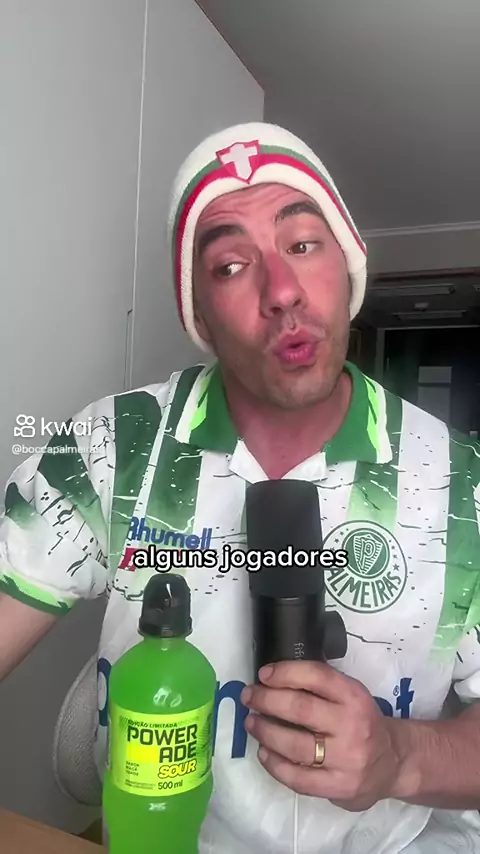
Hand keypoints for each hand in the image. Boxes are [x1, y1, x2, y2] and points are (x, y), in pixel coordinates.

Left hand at [240, 661, 401, 811]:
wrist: (394, 762)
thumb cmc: (362, 722)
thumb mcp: (351, 696)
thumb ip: (321, 687)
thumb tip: (274, 677)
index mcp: (354, 696)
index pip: (317, 677)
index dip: (286, 672)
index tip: (264, 674)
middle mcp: (351, 725)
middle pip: (301, 709)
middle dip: (267, 700)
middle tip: (249, 696)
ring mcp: (345, 759)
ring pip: (295, 745)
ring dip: (266, 732)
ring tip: (251, 723)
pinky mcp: (338, 787)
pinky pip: (298, 778)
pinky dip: (275, 765)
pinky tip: (264, 753)